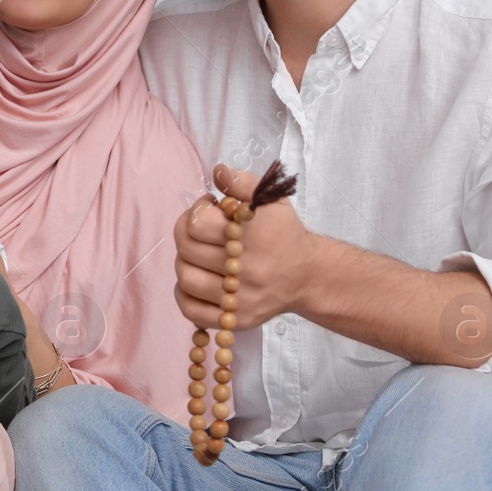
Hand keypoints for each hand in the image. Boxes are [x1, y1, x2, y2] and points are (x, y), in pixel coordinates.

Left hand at [172, 163, 312, 330]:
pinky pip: (191, 310)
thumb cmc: (284, 232)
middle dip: (185, 232)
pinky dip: (183, 293)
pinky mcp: (237, 319)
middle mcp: (248, 268)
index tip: (208, 207)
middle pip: (187, 250)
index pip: (198, 223)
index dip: (196, 210)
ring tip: (198, 252)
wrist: (308, 275)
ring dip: (184, 260)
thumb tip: (217, 171)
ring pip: (186, 278)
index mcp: (255, 234)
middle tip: (199, 228)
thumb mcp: (270, 199)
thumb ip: (242, 181)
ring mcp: (242, 298)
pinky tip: (196, 277)